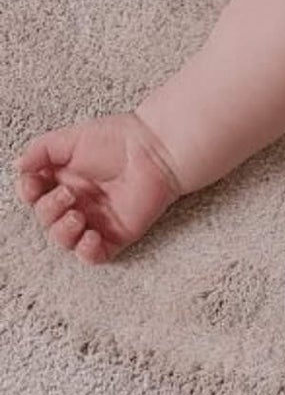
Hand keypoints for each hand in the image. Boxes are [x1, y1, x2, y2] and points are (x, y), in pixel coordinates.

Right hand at [15, 111, 186, 264]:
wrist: (156, 148)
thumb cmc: (118, 139)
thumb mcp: (71, 139)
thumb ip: (40, 150)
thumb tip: (18, 166)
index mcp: (64, 180)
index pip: (34, 196)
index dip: (28, 193)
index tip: (33, 182)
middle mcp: (78, 202)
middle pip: (46, 220)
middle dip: (49, 210)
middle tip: (68, 194)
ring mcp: (97, 219)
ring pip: (65, 240)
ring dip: (62, 232)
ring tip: (77, 214)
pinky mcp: (118, 233)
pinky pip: (95, 255)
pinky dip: (86, 252)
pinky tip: (90, 236)